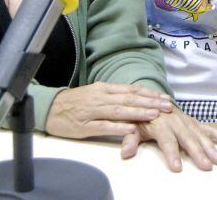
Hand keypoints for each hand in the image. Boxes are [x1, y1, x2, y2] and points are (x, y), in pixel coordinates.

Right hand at [46, 82, 173, 137]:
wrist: (49, 108)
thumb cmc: (76, 102)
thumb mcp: (97, 93)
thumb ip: (116, 95)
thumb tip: (139, 98)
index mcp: (104, 88)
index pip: (131, 90)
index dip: (150, 94)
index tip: (165, 98)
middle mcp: (100, 97)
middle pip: (129, 99)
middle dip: (150, 103)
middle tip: (167, 107)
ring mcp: (92, 111)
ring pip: (119, 110)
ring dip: (138, 112)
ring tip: (154, 115)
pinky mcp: (84, 125)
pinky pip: (103, 125)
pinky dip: (118, 126)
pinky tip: (131, 127)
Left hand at [120, 107, 216, 171]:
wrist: (150, 98)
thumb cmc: (141, 115)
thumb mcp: (132, 124)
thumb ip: (129, 138)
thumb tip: (125, 152)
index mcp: (160, 123)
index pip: (167, 140)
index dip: (172, 153)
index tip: (177, 167)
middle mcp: (176, 121)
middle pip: (188, 138)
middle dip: (198, 152)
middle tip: (206, 166)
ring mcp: (187, 121)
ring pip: (201, 134)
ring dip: (212, 147)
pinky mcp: (194, 122)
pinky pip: (209, 129)